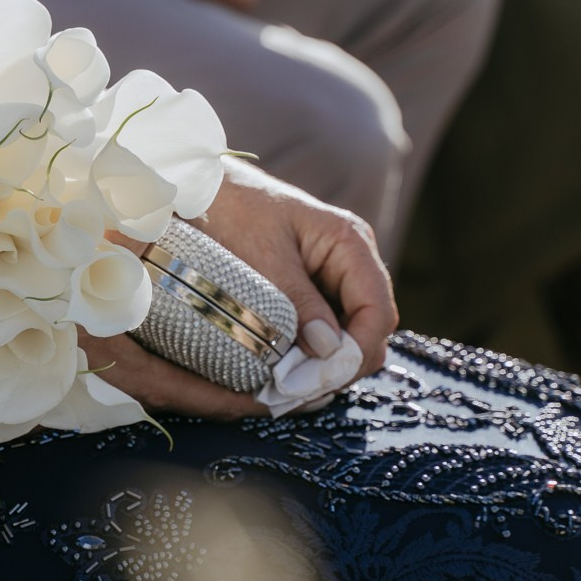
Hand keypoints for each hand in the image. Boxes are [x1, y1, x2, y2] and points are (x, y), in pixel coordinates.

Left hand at [200, 159, 396, 374]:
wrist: (203, 188)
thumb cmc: (232, 211)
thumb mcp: (263, 258)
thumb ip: (298, 304)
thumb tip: (329, 351)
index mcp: (350, 244)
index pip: (377, 313)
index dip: (355, 354)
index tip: (319, 381)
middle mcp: (352, 261)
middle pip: (370, 329)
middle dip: (341, 364)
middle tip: (297, 391)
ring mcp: (335, 276)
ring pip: (348, 335)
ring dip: (323, 364)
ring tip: (287, 386)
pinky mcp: (314, 290)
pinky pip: (324, 330)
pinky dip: (309, 353)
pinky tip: (283, 369)